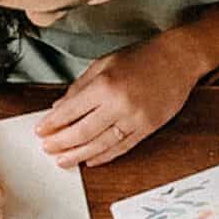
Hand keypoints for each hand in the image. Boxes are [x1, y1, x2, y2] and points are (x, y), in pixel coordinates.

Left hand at [37, 32, 210, 166]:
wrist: (178, 59)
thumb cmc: (142, 57)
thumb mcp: (104, 64)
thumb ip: (79, 87)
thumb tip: (59, 107)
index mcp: (105, 84)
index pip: (70, 110)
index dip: (52, 123)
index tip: (40, 130)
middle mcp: (119, 104)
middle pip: (82, 132)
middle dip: (61, 143)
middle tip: (47, 148)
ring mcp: (135, 119)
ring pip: (101, 145)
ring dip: (79, 155)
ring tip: (63, 160)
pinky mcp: (148, 128)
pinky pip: (122, 147)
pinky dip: (104, 157)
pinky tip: (90, 160)